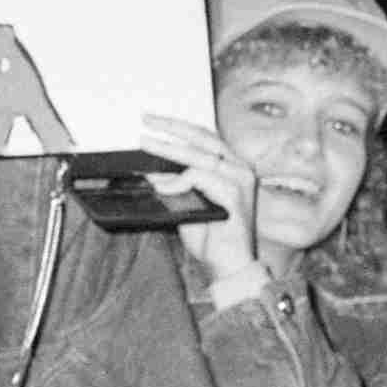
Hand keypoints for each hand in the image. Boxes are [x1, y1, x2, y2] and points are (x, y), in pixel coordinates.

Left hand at [138, 114, 264, 291]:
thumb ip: (175, 186)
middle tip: (146, 120)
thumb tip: (151, 171)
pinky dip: (177, 181)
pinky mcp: (235, 194)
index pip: (206, 137)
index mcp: (232, 168)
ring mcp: (240, 180)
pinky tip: (163, 189)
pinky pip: (200, 177)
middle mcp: (240, 169)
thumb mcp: (187, 204)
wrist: (229, 266)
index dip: (180, 127)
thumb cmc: (210, 238)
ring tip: (146, 144)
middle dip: (172, 126)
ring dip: (169, 150)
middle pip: (204, 137)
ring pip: (200, 155)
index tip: (154, 121)